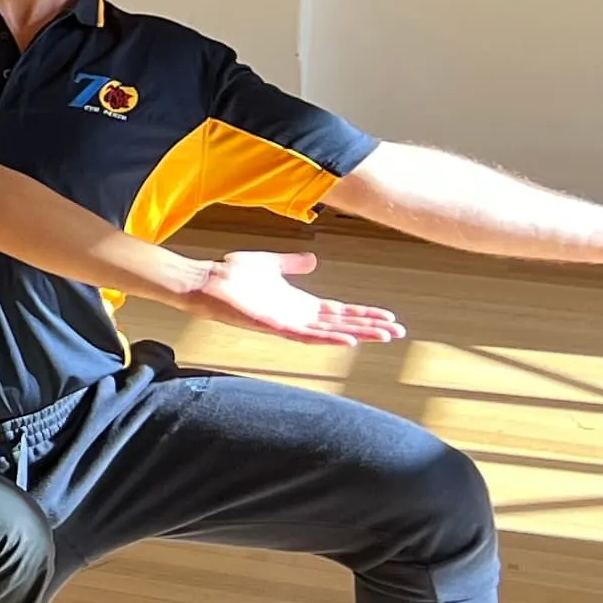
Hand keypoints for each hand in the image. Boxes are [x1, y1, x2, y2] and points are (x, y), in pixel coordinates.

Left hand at [178, 247, 404, 348]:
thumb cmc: (231, 275)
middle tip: (397, 331)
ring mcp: (285, 324)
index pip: (339, 312)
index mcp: (298, 304)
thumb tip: (313, 260)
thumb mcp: (270, 264)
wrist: (204, 280)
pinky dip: (327, 339)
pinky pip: (304, 336)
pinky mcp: (272, 326)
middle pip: (341, 325)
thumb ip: (292, 264)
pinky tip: (348, 341)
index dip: (363, 314)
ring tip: (383, 336)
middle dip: (369, 327)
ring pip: (329, 333)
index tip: (388, 317)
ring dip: (356, 335)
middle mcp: (296, 317)